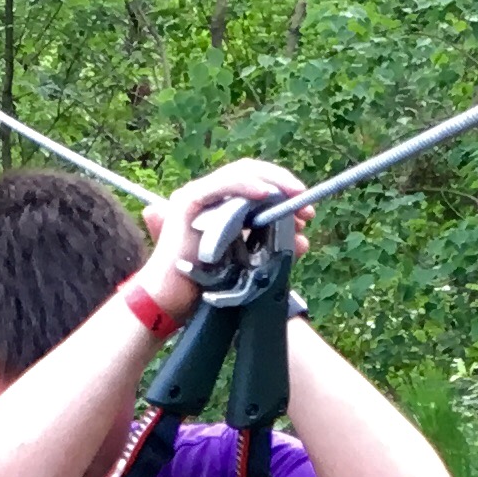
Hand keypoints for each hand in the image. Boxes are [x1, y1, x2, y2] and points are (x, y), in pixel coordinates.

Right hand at [135, 158, 306, 324]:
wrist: (171, 303)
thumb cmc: (205, 287)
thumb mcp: (250, 266)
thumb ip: (273, 250)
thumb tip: (303, 240)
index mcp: (222, 207)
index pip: (256, 185)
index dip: (285, 193)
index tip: (306, 214)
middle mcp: (209, 197)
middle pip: (251, 174)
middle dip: (283, 186)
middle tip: (306, 208)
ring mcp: (197, 196)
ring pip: (240, 174)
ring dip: (272, 183)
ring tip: (294, 198)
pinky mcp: (189, 201)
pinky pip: (223, 185)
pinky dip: (246, 186)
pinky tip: (266, 194)